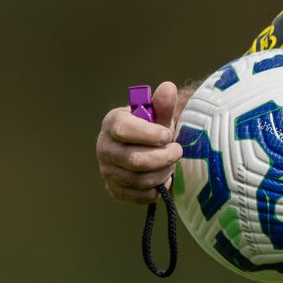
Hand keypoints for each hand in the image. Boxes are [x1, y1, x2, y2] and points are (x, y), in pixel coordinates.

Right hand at [96, 80, 182, 203]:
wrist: (147, 147)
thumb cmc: (153, 127)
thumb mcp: (159, 114)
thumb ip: (163, 103)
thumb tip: (168, 87)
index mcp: (112, 123)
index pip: (123, 130)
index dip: (149, 134)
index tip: (168, 135)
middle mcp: (104, 147)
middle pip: (135, 160)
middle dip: (164, 157)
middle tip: (178, 150)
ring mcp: (107, 171)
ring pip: (140, 179)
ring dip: (164, 172)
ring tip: (171, 163)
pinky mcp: (115, 189)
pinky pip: (140, 196)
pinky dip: (158, 188)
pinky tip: (163, 177)